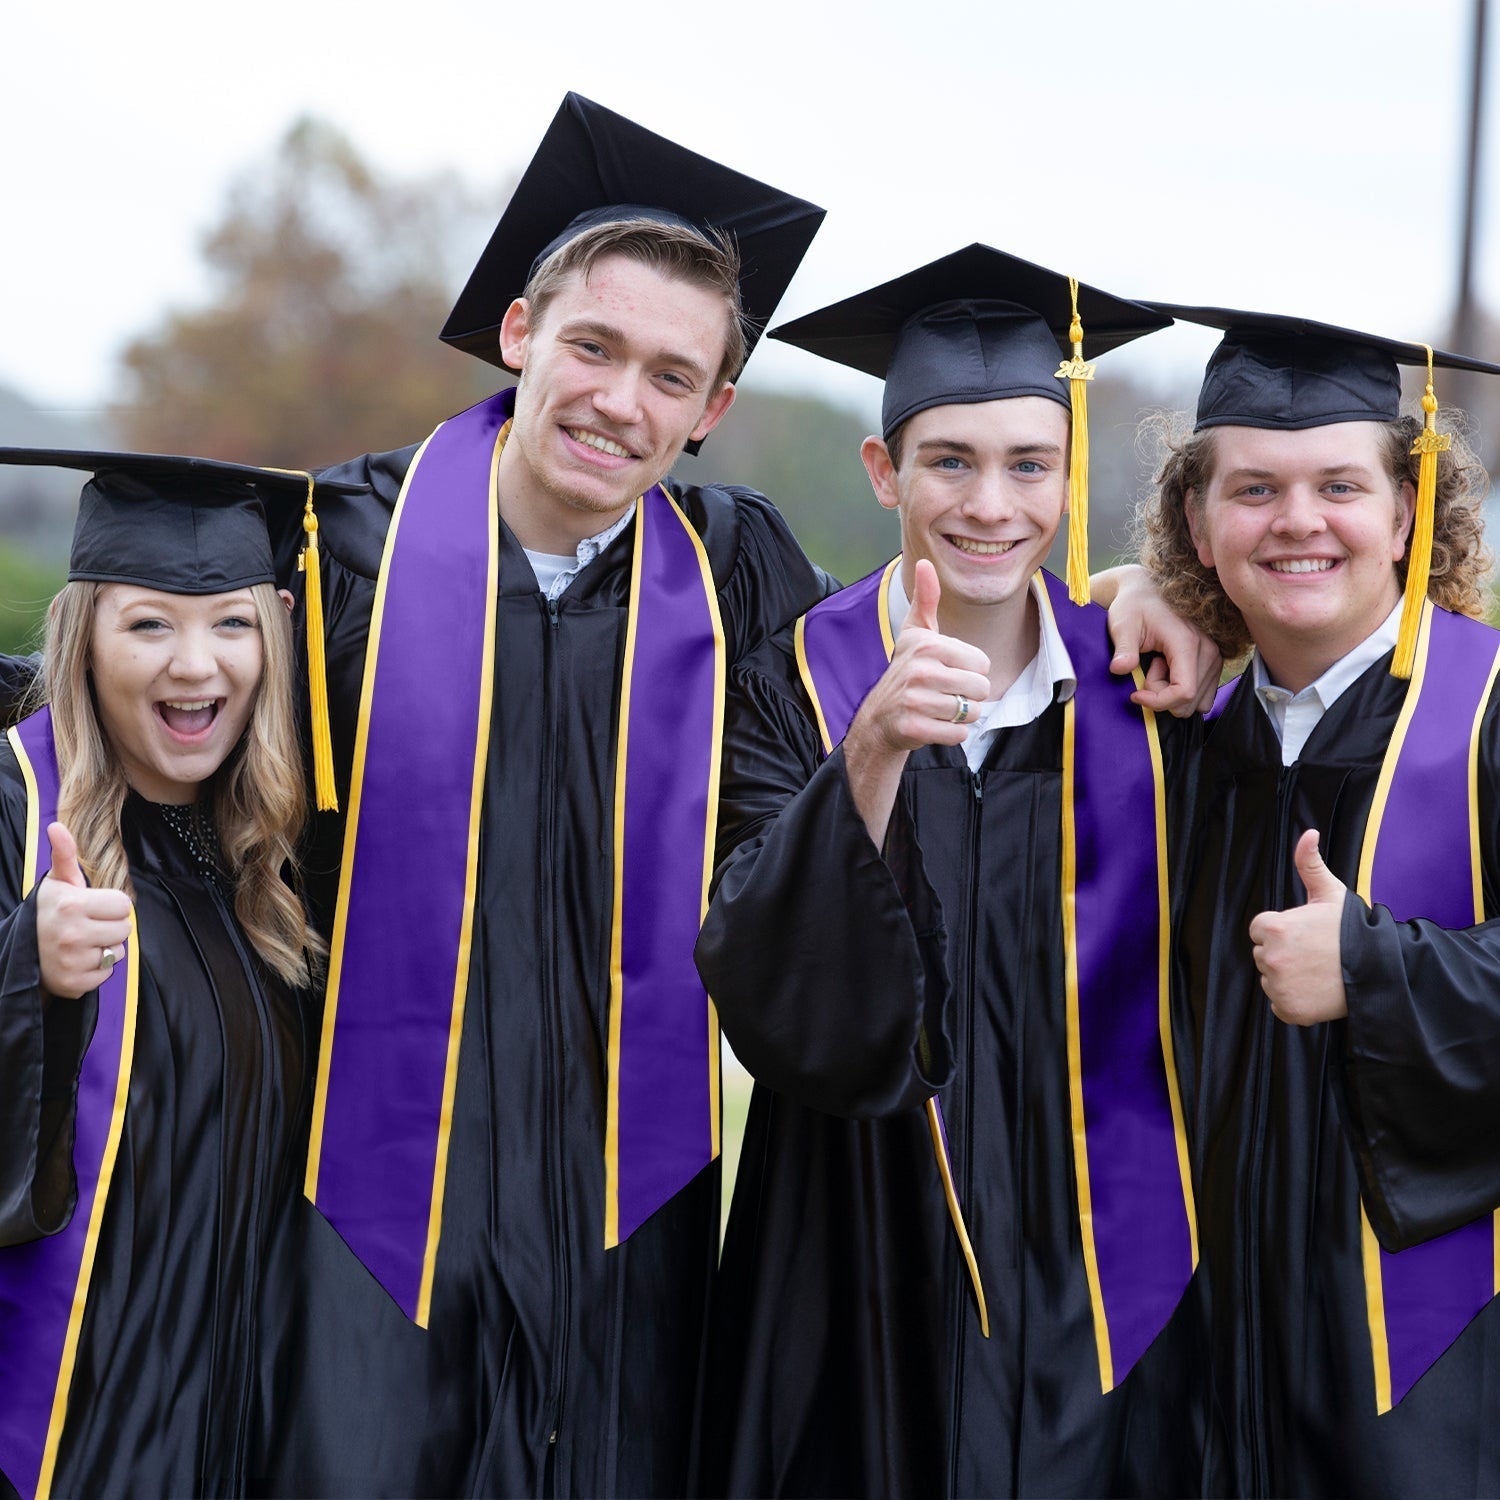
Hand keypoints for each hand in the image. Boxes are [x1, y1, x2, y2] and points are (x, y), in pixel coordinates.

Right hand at [36, 823, 132, 999]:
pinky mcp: (74, 983)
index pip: (124, 905)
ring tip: (80, 943)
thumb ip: (65, 854)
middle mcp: (72, 933)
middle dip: (110, 926)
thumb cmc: (48, 912)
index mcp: (72, 905)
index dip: (110, 905)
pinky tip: (77, 961)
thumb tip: (56, 826)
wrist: (22, 953)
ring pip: (117, 952)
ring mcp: (72, 961)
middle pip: (125, 928)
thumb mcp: (56, 882)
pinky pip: (106, 974)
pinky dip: (96, 970)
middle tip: (86, 926)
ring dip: (104, 949)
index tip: (90, 907)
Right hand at [851, 560, 991, 755]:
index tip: (948, 672)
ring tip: (939, 708)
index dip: (970, 671)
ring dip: (960, 715)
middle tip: (945, 693)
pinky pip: (958, 734)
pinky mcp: (914, 727)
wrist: (880, 717)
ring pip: (971, 712)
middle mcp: (920, 671)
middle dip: (969, 696)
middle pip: (981, 688)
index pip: (982, 663)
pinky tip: (934, 724)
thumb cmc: (907, 670)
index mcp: (928, 645)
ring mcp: (915, 701)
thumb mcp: (916, 633)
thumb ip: (926, 599)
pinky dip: (952, 733)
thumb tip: (925, 562)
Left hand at [1097, 564, 1222, 716]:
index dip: (1158, 701)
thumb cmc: (1134, 606)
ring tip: (1157, 665)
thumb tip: (1120, 668)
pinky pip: (1202, 695)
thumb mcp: (1122, 625)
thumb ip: (1123, 648)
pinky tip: (1168, 669)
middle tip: (1148, 668)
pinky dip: (1182, 691)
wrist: (1147, 592)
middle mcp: (1208, 650)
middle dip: (1162, 695)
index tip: (1135, 694)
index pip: (1184, 692)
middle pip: (1189, 700)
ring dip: (1172, 693)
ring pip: (1196, 701)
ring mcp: (1215, 656)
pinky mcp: (1214, 661)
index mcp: (1187, 642)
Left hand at [1247, 829, 1348, 1024]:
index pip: (1261, 930)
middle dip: (1284, 953)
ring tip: (1318, 971)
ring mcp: (1279, 986)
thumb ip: (1309, 863)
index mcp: (1273, 927)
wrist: (1380, 970)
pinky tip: (1316, 990)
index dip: (1283, 930)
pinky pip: (1279, 1003)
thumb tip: (1308, 833)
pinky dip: (1294, 1000)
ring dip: (1288, 976)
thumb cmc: (1352, 930)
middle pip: (1264, 954)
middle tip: (1315, 953)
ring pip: (1271, 978)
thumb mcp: (1330, 893)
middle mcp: (1270, 957)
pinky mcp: (1289, 1009)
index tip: (1306, 934)